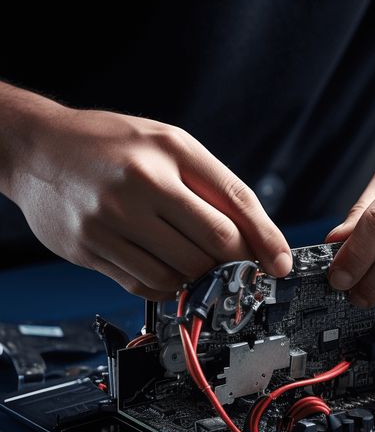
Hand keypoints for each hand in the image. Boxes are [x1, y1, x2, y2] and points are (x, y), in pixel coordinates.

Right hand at [9, 106, 290, 298]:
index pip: (234, 207)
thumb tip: (258, 240)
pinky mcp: (90, 250)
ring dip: (200, 277)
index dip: (266, 242)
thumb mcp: (171, 145)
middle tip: (236, 263)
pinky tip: (167, 266)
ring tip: (194, 259)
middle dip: (234, 262)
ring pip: (182, 274)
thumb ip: (216, 187)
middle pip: (213, 247)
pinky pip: (147, 287)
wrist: (36, 148)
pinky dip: (169, 286)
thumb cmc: (112, 144)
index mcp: (166, 154)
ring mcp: (109, 222)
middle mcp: (138, 186)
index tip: (280, 264)